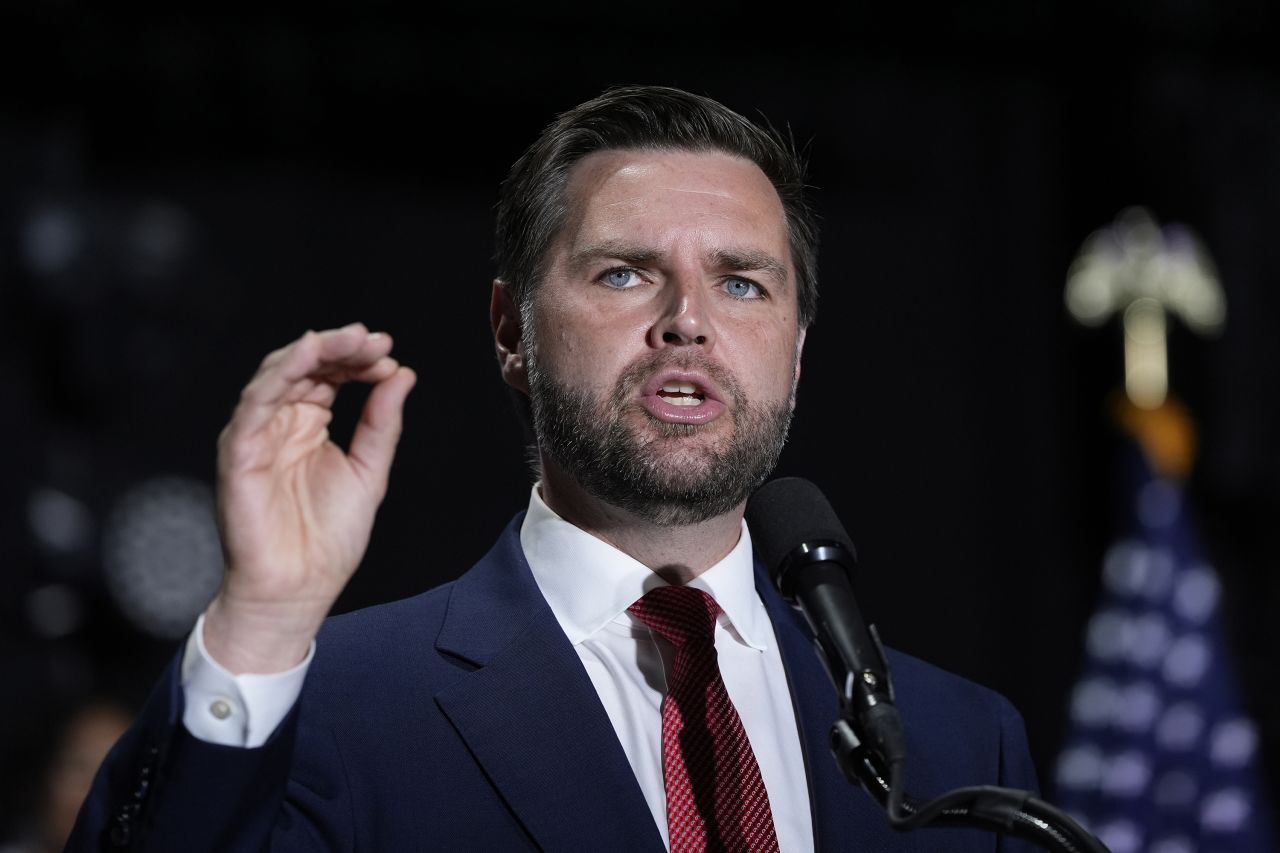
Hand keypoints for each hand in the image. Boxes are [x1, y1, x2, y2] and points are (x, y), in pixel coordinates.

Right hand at [202, 323, 416, 673]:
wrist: (299, 589)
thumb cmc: (327, 540)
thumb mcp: (368, 471)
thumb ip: (382, 422)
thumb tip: (402, 375)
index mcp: (308, 426)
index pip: (329, 375)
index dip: (356, 359)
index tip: (388, 355)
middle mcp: (280, 424)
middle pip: (304, 367)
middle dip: (339, 347)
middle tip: (373, 339)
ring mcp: (257, 436)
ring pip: (277, 375)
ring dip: (313, 351)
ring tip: (350, 339)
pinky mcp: (240, 453)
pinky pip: (254, 405)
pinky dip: (280, 375)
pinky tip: (307, 356)